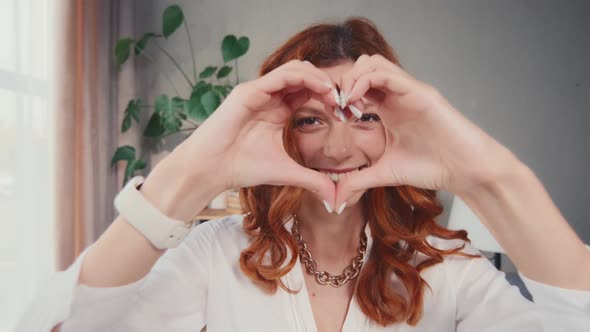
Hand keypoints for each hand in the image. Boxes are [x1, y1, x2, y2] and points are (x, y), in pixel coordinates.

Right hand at [171, 60, 340, 204]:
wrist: (211, 170)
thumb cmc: (242, 168)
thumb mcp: (287, 173)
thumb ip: (312, 181)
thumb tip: (335, 198)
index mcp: (278, 110)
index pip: (309, 92)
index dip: (331, 97)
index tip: (350, 112)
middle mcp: (269, 96)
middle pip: (306, 75)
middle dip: (330, 85)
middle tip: (348, 102)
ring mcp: (259, 90)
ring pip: (296, 69)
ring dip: (320, 78)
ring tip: (336, 95)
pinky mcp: (249, 91)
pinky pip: (282, 76)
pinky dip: (305, 78)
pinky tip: (321, 91)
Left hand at [335, 54, 508, 207]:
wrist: (464, 171)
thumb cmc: (432, 167)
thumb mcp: (385, 173)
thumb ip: (359, 181)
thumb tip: (336, 200)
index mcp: (388, 107)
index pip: (358, 85)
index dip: (339, 94)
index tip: (332, 115)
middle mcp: (397, 94)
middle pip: (362, 66)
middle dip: (342, 82)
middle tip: (335, 106)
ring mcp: (409, 90)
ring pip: (372, 63)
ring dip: (352, 78)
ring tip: (345, 103)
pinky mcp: (420, 93)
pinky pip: (388, 75)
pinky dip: (365, 82)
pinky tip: (354, 103)